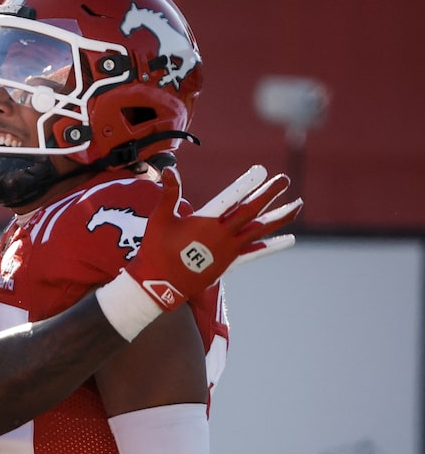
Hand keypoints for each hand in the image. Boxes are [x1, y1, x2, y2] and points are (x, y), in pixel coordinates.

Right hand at [129, 165, 300, 310]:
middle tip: (284, 180)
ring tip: (297, 205)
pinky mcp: (230, 262)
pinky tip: (289, 240)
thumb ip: (169, 193)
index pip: (230, 198)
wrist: (159, 285)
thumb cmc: (155, 250)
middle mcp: (222, 236)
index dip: (247, 184)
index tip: (262, 170)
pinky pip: (257, 252)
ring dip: (280, 217)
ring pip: (260, 231)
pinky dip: (273, 246)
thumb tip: (168, 168)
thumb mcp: (160, 219)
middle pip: (251, 212)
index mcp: (205, 223)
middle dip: (269, 194)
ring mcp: (229, 250)